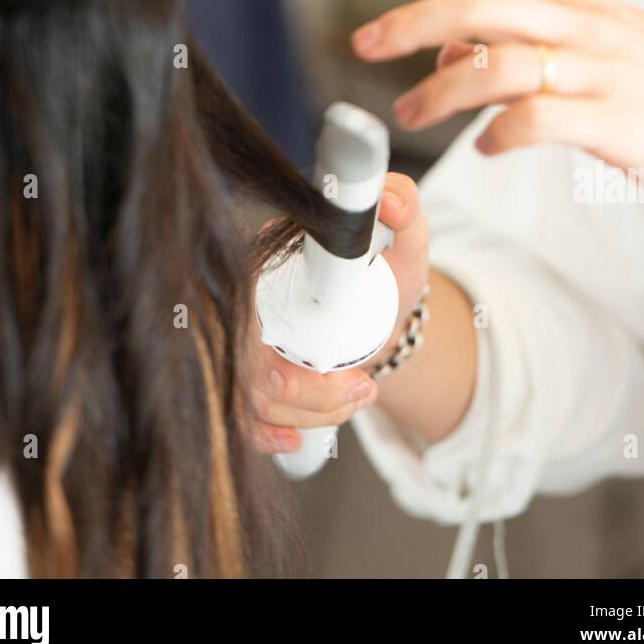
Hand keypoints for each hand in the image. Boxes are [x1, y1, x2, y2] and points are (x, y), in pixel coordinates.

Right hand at [248, 172, 428, 455]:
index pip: (239, 300)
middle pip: (242, 357)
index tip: (307, 366)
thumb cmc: (384, 270)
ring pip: (248, 393)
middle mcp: (244, 301)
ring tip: (363, 395)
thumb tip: (391, 203)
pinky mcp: (252, 380)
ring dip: (307, 412)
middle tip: (360, 388)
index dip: (259, 339)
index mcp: (265, 258)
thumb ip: (404, 203)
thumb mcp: (403, 238)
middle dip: (298, 390)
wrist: (383, 312)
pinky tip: (296, 440)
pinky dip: (268, 434)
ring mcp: (245, 343)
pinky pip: (243, 416)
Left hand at [351, 0, 643, 205]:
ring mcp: (600, 70)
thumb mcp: (603, 48)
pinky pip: (539, 116)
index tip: (377, 36)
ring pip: (499, 63)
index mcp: (576, 6)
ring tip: (413, 114)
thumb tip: (459, 58)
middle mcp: (582, 26)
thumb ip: (534, 48)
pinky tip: (488, 148)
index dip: (421, 15)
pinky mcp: (616, 118)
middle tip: (364, 47)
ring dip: (444, 89)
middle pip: (478, 9)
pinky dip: (501, 132)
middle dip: (411, 25)